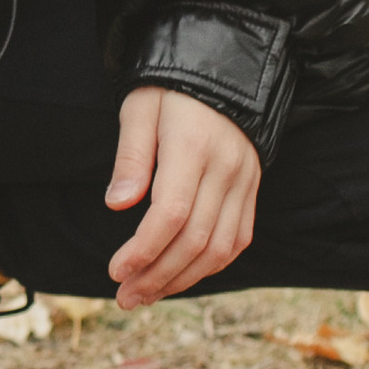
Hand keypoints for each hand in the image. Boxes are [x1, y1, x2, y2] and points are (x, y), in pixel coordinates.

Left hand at [104, 85, 260, 307]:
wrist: (224, 72)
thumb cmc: (171, 89)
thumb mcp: (140, 108)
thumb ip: (130, 157)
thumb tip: (117, 204)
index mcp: (193, 148)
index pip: (171, 214)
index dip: (143, 249)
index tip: (116, 271)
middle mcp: (226, 170)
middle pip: (195, 240)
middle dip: (158, 276)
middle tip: (125, 297)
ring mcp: (244, 182)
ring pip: (220, 248)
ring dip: (182, 279)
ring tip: (147, 294)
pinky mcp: (252, 190)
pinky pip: (238, 239)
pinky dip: (211, 265)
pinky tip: (180, 276)